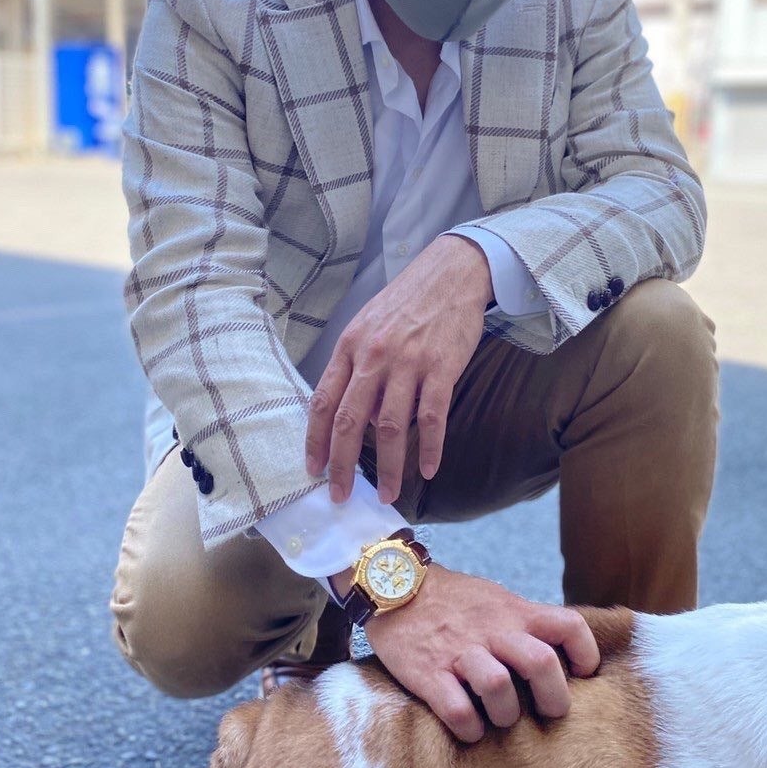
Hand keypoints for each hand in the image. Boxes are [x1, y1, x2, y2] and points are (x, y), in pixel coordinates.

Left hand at [306, 234, 492, 504]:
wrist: (452, 272)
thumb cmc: (408, 301)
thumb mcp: (369, 326)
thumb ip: (358, 369)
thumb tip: (363, 420)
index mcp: (350, 346)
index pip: (323, 402)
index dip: (316, 440)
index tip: (314, 469)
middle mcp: (373, 356)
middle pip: (351, 422)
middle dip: (343, 466)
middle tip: (341, 495)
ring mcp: (408, 362)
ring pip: (392, 427)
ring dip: (390, 468)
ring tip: (389, 495)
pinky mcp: (442, 367)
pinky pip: (432, 417)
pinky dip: (431, 448)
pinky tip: (429, 470)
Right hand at [361, 564, 601, 741]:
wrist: (393, 585)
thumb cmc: (451, 599)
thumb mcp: (494, 598)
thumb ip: (524, 621)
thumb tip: (560, 651)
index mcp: (513, 611)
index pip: (568, 625)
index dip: (585, 653)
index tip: (582, 673)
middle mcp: (492, 630)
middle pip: (540, 663)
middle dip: (553, 698)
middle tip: (548, 712)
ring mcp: (459, 652)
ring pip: (499, 688)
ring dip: (506, 715)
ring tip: (501, 718)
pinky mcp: (427, 673)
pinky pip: (457, 710)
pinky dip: (469, 728)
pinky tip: (469, 728)